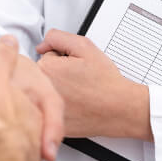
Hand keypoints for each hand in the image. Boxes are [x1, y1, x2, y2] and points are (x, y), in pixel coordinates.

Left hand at [36, 29, 151, 139]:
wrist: (119, 109)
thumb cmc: (105, 82)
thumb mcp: (84, 46)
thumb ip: (58, 38)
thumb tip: (42, 45)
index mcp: (46, 68)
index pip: (45, 56)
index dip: (62, 58)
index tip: (73, 66)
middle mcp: (43, 90)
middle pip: (43, 74)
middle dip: (58, 73)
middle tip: (77, 80)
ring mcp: (46, 108)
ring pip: (47, 92)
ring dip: (58, 90)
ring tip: (78, 93)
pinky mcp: (51, 122)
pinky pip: (50, 109)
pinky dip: (61, 106)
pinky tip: (75, 106)